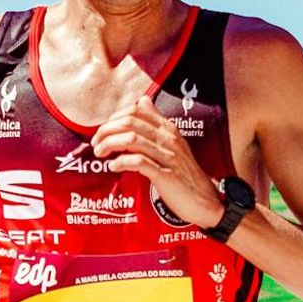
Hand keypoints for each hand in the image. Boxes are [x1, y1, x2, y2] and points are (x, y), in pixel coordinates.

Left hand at [91, 95, 224, 226]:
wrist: (205, 200)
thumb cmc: (185, 174)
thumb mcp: (173, 143)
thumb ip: (156, 122)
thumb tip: (142, 101)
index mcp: (168, 129)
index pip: (137, 110)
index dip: (115, 117)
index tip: (104, 130)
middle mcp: (168, 139)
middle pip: (130, 123)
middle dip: (107, 130)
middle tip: (96, 143)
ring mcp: (168, 157)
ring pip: (131, 140)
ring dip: (109, 145)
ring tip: (100, 153)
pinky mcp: (166, 176)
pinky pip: (139, 162)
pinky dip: (122, 162)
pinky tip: (113, 167)